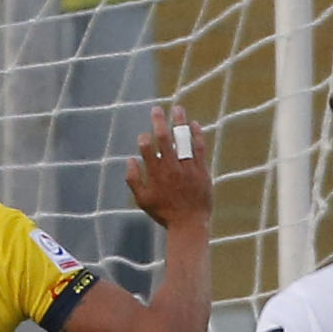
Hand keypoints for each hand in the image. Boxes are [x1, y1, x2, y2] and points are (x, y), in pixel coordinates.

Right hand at [123, 105, 212, 230]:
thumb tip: (130, 160)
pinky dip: (196, 135)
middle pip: (164, 140)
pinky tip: (194, 124)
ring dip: (179, 123)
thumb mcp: (142, 200)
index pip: (147, 150)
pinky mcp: (201, 170)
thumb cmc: (164, 212)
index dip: (144, 139)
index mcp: (156, 174)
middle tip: (156, 109)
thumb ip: (134, 180)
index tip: (143, 136)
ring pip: (183, 140)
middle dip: (159, 122)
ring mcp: (188, 167)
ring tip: (177, 108)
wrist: (190, 223)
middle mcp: (171, 168)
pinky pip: (199, 148)